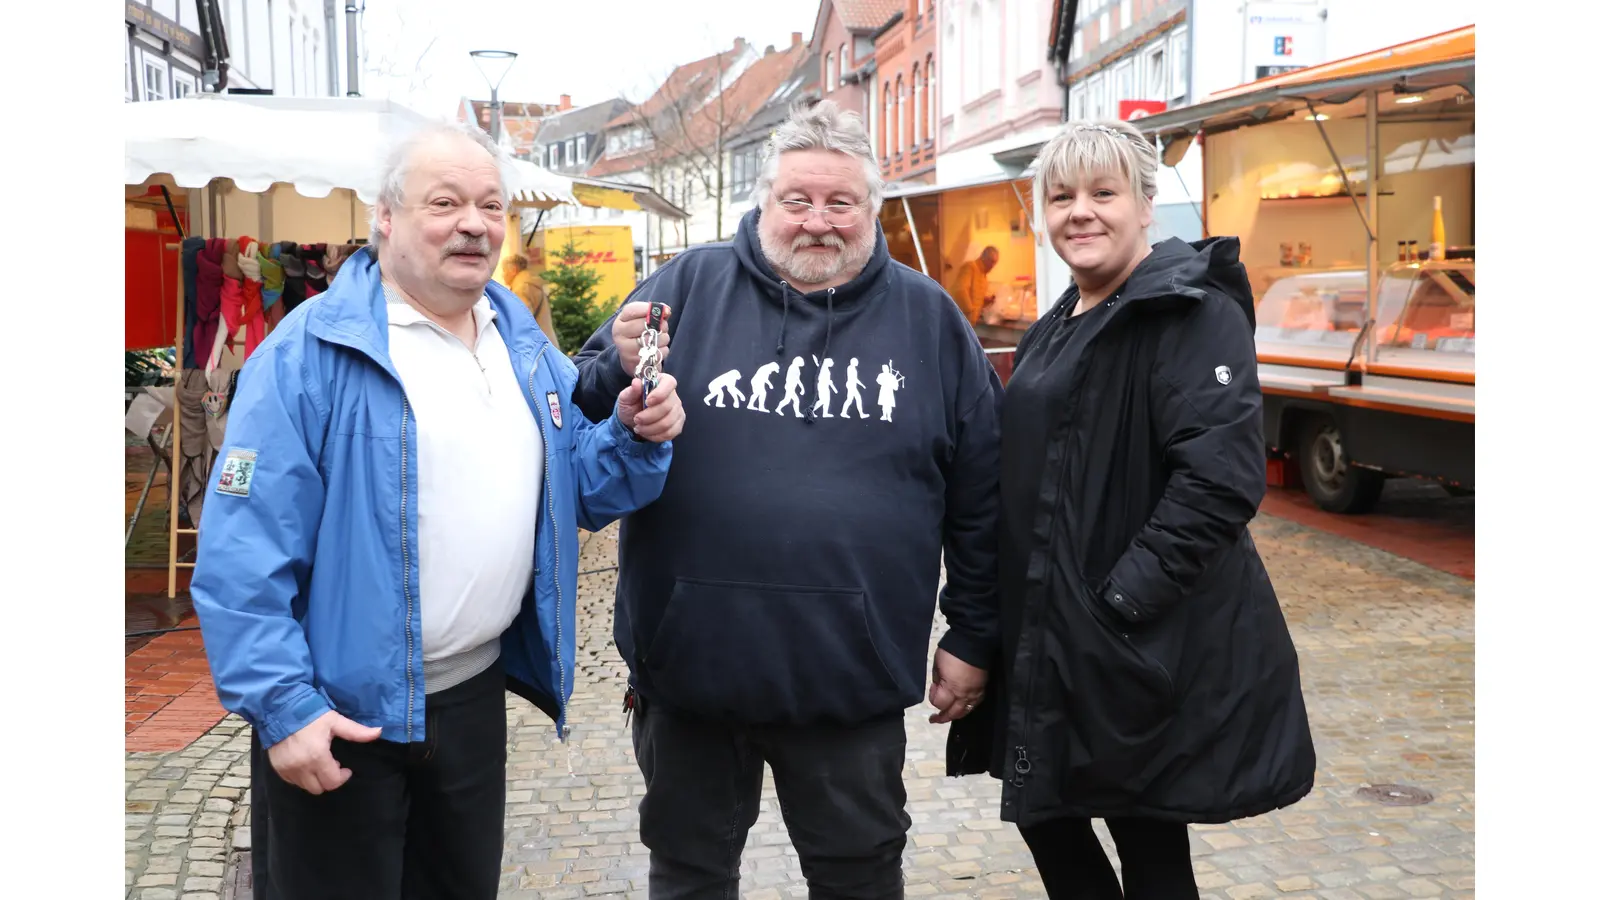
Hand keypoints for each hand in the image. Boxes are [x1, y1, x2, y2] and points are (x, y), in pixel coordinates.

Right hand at [267, 710, 381, 794]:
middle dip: (329, 780)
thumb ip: (356, 731)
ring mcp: (287, 769)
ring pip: (305, 787)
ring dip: (315, 779)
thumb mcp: (335, 721)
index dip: (342, 777)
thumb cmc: (311, 714)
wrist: (281, 709)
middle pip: (319, 789)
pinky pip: (292, 782)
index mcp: (317, 757)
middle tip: (332, 764)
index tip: (345, 768)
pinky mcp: (277, 768)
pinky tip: (305, 763)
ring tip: (319, 763)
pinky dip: (301, 777)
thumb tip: (379, 731)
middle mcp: (301, 767)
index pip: (332, 782)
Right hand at [613, 301, 671, 376]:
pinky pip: (658, 353)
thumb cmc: (639, 334)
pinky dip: (663, 350)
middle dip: (660, 324)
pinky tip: (658, 350)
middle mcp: (619, 336)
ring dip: (664, 338)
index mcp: (619, 322)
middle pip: (645, 324)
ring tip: (660, 339)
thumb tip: (666, 310)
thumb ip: (653, 311)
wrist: (631, 359)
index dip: (648, 309)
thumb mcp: (641, 320)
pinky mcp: (637, 364)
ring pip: (654, 339)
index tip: (659, 311)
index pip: (632, 310)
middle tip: (662, 327)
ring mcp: (627, 351)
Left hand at [618, 374, 683, 442]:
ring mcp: (677, 410)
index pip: (669, 383)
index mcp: (662, 382)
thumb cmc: (631, 405)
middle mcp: (673, 395)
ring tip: (639, 428)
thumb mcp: (626, 398)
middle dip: (649, 416)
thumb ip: (631, 391)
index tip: (647, 402)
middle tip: (636, 419)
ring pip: (668, 422)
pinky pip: (670, 433)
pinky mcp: (678, 424)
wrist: (634, 421)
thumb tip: (636, 383)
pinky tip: (647, 433)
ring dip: (650, 428)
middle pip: (667, 407)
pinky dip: (656, 436)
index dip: (660, 393)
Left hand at [928, 648, 987, 723]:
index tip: (932, 687)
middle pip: (953, 713)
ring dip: (956, 714)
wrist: (974, 641)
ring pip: (965, 711)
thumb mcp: (937, 664)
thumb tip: (939, 687)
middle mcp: (964, 694)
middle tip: (935, 719)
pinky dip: (967, 707)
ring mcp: (975, 693)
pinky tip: (963, 706)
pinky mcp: (983, 688)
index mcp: (951, 688)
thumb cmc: (951, 651)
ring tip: (949, 715)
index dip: (933, 697)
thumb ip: (938, 679)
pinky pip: (975, 703)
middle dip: (943, 717)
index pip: (940, 703)